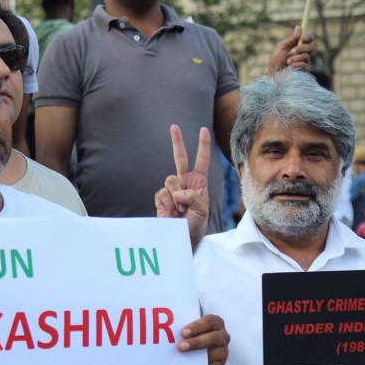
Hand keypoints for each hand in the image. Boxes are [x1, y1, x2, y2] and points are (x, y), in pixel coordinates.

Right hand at [155, 125, 210, 250]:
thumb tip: (178, 191)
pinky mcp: (161, 197)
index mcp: (198, 182)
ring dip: (177, 197)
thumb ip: (193, 196)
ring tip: (181, 210)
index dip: (203, 145)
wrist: (182, 237)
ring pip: (171, 180)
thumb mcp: (202, 209)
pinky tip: (173, 212)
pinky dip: (169, 203)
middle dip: (177, 142)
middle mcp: (185, 182)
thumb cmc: (196, 224)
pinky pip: (163, 192)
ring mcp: (172, 189)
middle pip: (180, 158)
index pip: (201, 160)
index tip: (203, 130)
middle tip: (173, 126)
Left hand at [177, 314, 229, 364]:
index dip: (196, 327)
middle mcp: (223, 335)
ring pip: (214, 354)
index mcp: (216, 322)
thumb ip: (185, 327)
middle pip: (213, 338)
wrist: (203, 348)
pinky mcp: (220, 364)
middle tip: (180, 346)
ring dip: (197, 356)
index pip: (209, 322)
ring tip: (182, 358)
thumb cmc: (194, 334)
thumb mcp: (192, 327)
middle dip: (196, 342)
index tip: (183, 332)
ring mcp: (223, 350)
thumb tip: (168, 330)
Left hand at [267, 26, 313, 73]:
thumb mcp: (281, 47)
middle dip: (300, 48)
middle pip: (311, 47)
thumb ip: (291, 38)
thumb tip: (299, 27)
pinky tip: (290, 68)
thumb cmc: (276, 62)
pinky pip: (305, 64)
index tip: (303, 38)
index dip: (308, 37)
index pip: (309, 40)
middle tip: (291, 52)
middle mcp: (303, 54)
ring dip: (295, 58)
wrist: (274, 75)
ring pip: (306, 56)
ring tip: (287, 62)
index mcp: (298, 46)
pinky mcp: (305, 71)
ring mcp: (305, 63)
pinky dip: (296, 65)